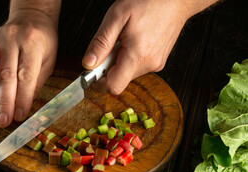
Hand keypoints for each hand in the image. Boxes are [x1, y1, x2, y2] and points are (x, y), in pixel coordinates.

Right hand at [0, 9, 57, 127]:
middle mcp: (13, 39)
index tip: (20, 115)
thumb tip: (24, 106)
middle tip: (4, 120)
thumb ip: (36, 83)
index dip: (22, 98)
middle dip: (5, 102)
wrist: (31, 18)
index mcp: (33, 44)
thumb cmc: (42, 42)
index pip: (26, 76)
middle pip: (6, 75)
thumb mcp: (48, 61)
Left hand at [82, 0, 196, 94]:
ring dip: (118, 62)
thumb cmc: (148, 1)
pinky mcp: (158, 61)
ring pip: (127, 74)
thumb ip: (101, 43)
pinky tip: (132, 41)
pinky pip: (136, 67)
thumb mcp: (116, 17)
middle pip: (119, 80)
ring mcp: (156, 64)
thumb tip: (88, 64)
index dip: (99, 81)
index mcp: (137, 55)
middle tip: (110, 45)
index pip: (114, 86)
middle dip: (108, 67)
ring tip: (124, 40)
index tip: (93, 69)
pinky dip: (129, 58)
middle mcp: (149, 64)